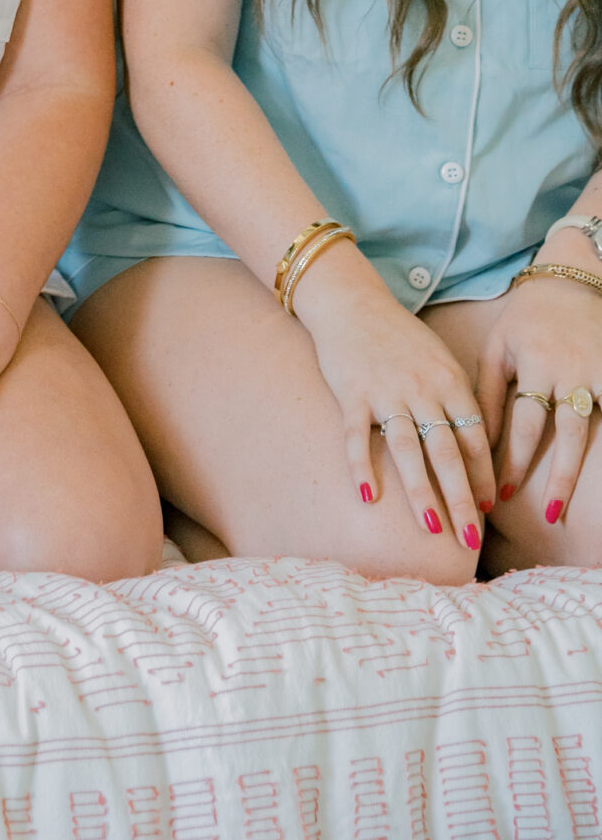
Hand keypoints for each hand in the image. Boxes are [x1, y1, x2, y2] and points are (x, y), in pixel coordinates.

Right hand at [295, 257, 493, 546]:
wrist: (352, 301)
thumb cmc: (399, 335)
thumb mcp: (439, 360)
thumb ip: (457, 398)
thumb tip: (476, 447)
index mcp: (448, 380)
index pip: (474, 437)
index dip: (483, 475)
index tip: (489, 508)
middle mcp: (421, 389)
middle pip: (446, 452)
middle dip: (460, 498)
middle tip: (470, 538)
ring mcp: (385, 391)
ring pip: (407, 449)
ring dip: (420, 491)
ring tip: (431, 527)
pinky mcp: (351, 393)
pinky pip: (356, 435)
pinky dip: (361, 466)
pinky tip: (367, 496)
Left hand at [475, 270, 601, 522]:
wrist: (569, 280)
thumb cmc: (525, 320)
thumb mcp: (498, 349)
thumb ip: (488, 394)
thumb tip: (477, 443)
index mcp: (533, 363)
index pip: (524, 423)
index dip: (514, 460)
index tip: (502, 494)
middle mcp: (569, 369)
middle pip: (565, 434)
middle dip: (558, 475)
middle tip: (550, 514)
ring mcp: (597, 370)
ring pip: (595, 427)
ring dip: (586, 464)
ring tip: (577, 498)